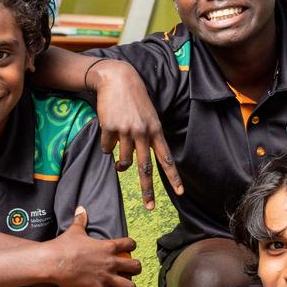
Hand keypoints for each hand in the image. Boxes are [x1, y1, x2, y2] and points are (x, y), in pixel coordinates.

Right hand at [51, 207, 140, 286]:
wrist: (54, 263)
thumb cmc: (64, 246)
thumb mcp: (74, 231)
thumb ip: (80, 220)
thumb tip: (81, 208)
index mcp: (107, 247)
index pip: (129, 244)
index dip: (132, 246)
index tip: (131, 248)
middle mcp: (111, 263)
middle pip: (135, 267)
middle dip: (136, 270)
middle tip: (134, 272)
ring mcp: (105, 278)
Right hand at [87, 59, 183, 209]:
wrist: (117, 79)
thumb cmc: (134, 99)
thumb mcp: (149, 116)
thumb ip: (146, 138)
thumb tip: (133, 163)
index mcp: (155, 131)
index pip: (167, 159)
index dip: (174, 177)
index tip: (180, 193)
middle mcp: (143, 133)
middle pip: (146, 168)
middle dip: (147, 190)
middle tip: (150, 207)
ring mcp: (126, 131)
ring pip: (124, 162)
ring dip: (120, 165)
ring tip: (118, 163)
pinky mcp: (110, 128)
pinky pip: (107, 148)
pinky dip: (106, 145)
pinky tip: (109, 132)